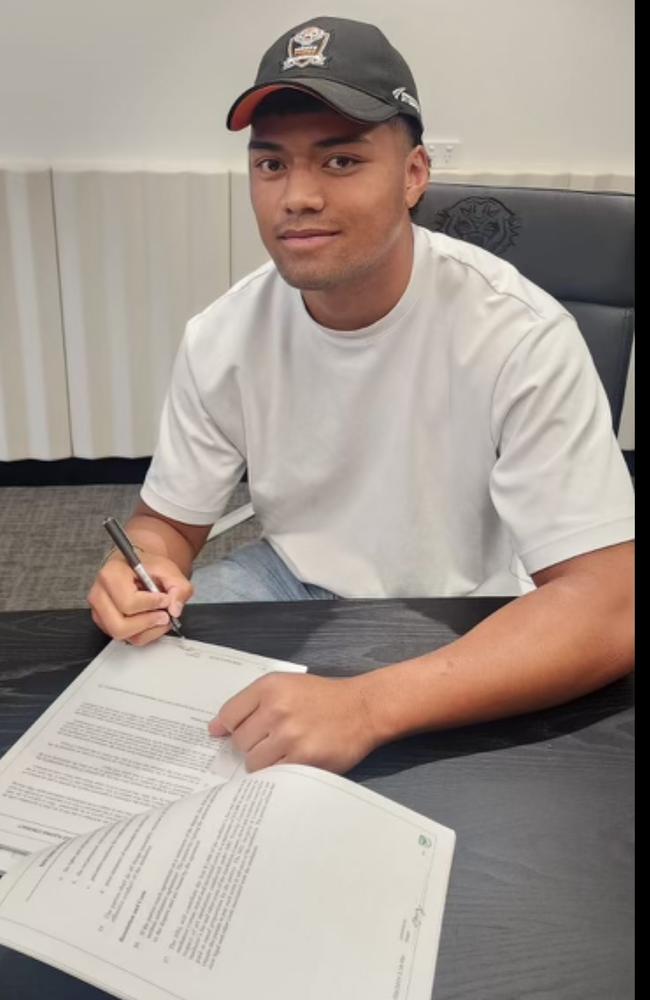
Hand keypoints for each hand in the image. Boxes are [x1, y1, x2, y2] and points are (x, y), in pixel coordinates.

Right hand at [87, 553, 192, 645]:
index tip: (165, 599)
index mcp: (111, 574)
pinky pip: (126, 639)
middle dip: (148, 623)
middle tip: (165, 615)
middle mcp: (99, 594)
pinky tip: (153, 622)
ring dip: (148, 630)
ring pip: (123, 635)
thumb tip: (174, 609)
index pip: (128, 602)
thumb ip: (178, 587)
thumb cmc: (148, 567)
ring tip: (161, 617)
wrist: (138, 569)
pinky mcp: (105, 624)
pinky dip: (145, 634)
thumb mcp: (169, 570)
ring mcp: (99, 612)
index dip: (152, 604)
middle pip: (120, 625)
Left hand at [208, 672, 379, 773]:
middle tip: (271, 741)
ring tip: (284, 752)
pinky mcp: (303, 759)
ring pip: (253, 762)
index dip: (230, 729)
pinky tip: (291, 762)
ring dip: (264, 762)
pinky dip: (277, 773)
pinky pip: (273, 775)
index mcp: (269, 687)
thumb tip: (214, 730)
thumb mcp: (285, 686)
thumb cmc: (322, 697)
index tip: (235, 734)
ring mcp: (290, 736)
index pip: (228, 716)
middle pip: (239, 741)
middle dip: (251, 745)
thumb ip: (249, 703)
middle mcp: (276, 709)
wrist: (362, 708)